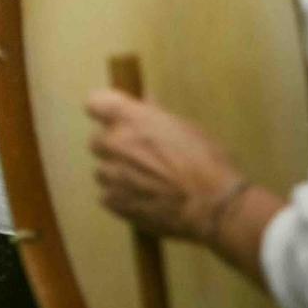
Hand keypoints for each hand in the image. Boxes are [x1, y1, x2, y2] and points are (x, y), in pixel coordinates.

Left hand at [86, 89, 244, 242]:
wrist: (213, 206)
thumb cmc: (206, 162)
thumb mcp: (185, 129)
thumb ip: (156, 116)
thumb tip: (145, 102)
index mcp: (130, 119)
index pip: (95, 103)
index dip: (104, 110)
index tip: (114, 118)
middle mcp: (113, 143)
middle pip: (97, 140)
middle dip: (115, 146)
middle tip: (141, 156)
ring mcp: (111, 174)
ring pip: (102, 169)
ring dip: (118, 173)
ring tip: (146, 182)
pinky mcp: (113, 202)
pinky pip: (108, 195)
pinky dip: (122, 197)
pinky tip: (144, 200)